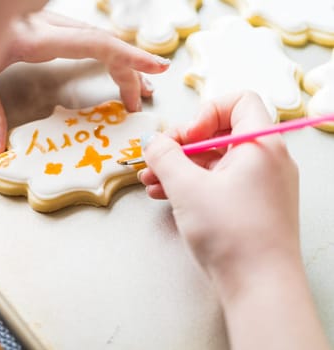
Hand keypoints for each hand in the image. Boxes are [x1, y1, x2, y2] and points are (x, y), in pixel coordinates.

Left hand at [0, 11, 169, 158]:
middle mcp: (49, 25)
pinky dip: (105, 53)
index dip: (131, 57)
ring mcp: (48, 21)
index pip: (97, 44)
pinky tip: (111, 66)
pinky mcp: (45, 24)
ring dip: (120, 62)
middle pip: (104, 43)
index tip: (158, 68)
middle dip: (129, 71)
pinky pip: (86, 37)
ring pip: (97, 38)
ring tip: (136, 89)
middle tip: (138, 103)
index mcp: (37, 38)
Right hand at [139, 91, 299, 281]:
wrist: (258, 286)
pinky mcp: (251, 206)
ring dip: (180, 167)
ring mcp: (261, 185)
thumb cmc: (230, 232)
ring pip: (215, 161)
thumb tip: (153, 140)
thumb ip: (164, 156)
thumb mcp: (187, 187)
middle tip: (157, 158)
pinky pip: (220, 183)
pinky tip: (164, 195)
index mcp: (260, 144)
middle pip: (220, 133)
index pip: (239, 102)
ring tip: (150, 180)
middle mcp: (266, 160)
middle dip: (182, 144)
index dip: (206, 111)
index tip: (186, 136)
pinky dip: (193, 184)